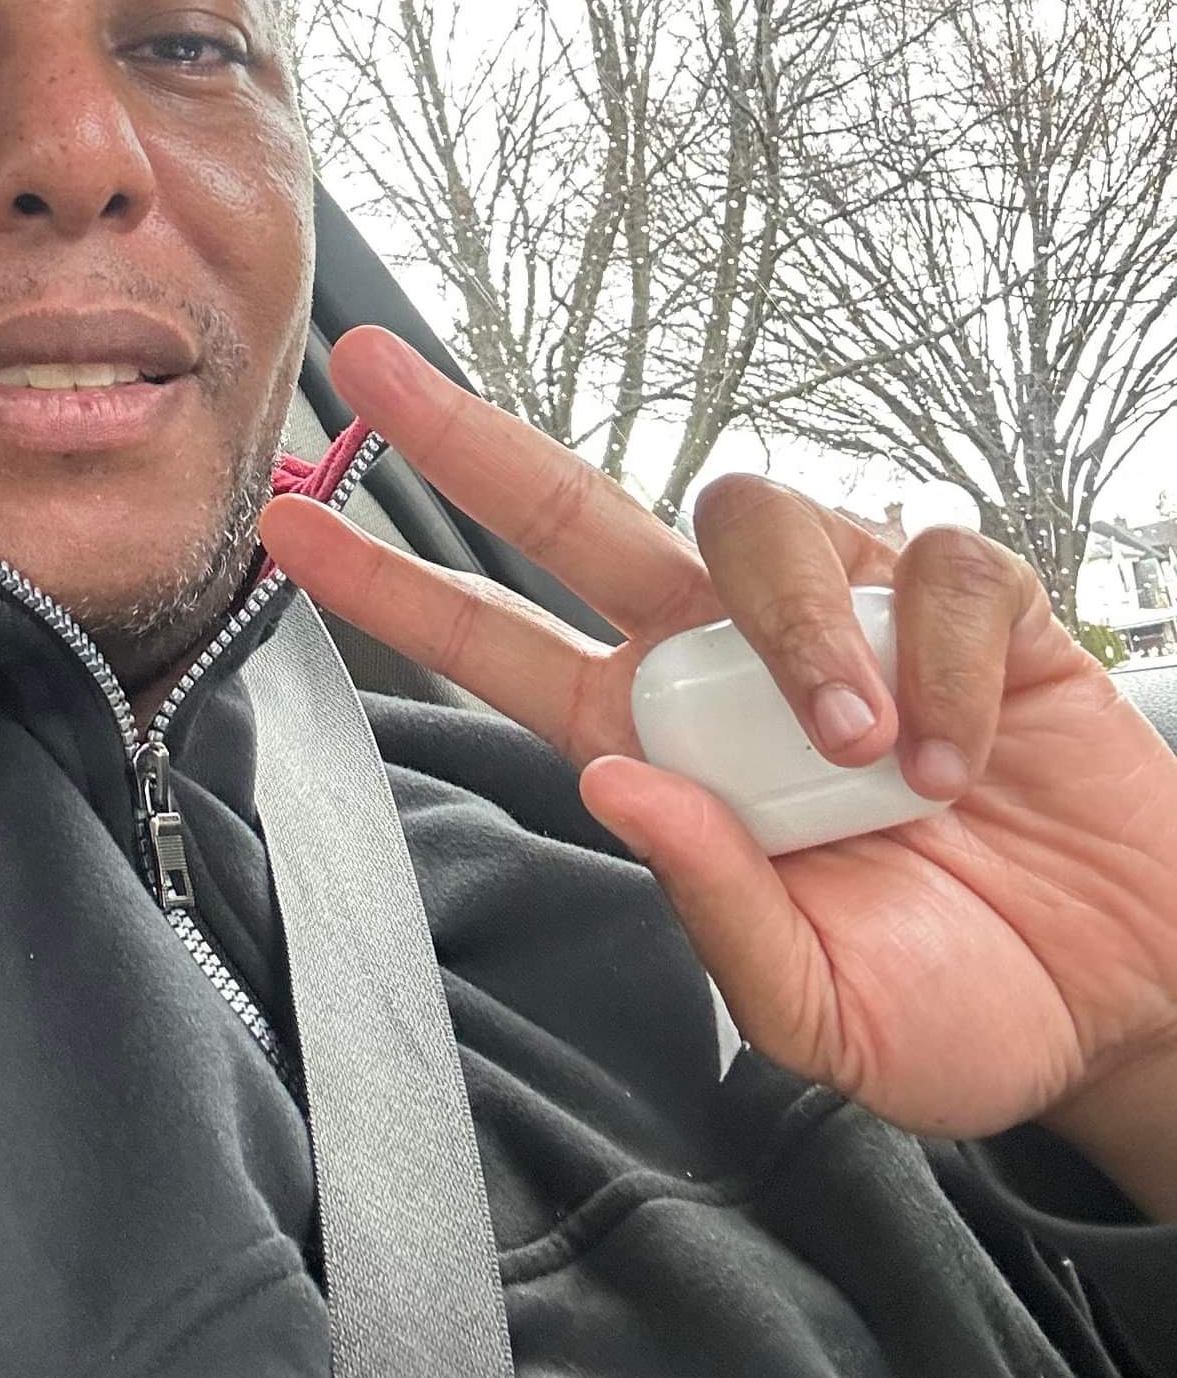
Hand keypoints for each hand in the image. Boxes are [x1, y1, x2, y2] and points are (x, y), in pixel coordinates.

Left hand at [261, 326, 1176, 1178]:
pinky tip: (965, 751)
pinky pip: (927, 562)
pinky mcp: (960, 594)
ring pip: (753, 516)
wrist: (1128, 985)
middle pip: (574, 508)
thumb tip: (620, 782)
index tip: (285, 523)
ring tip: (869, 765)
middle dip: (466, 433)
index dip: (391, 588)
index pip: (497, 645)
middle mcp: (725, 653)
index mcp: (660, 738)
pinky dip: (941, 660)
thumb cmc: (960, 997)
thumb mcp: (824, 1016)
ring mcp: (838, 610)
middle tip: (371, 361)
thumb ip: (719, 914)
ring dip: (797, 632)